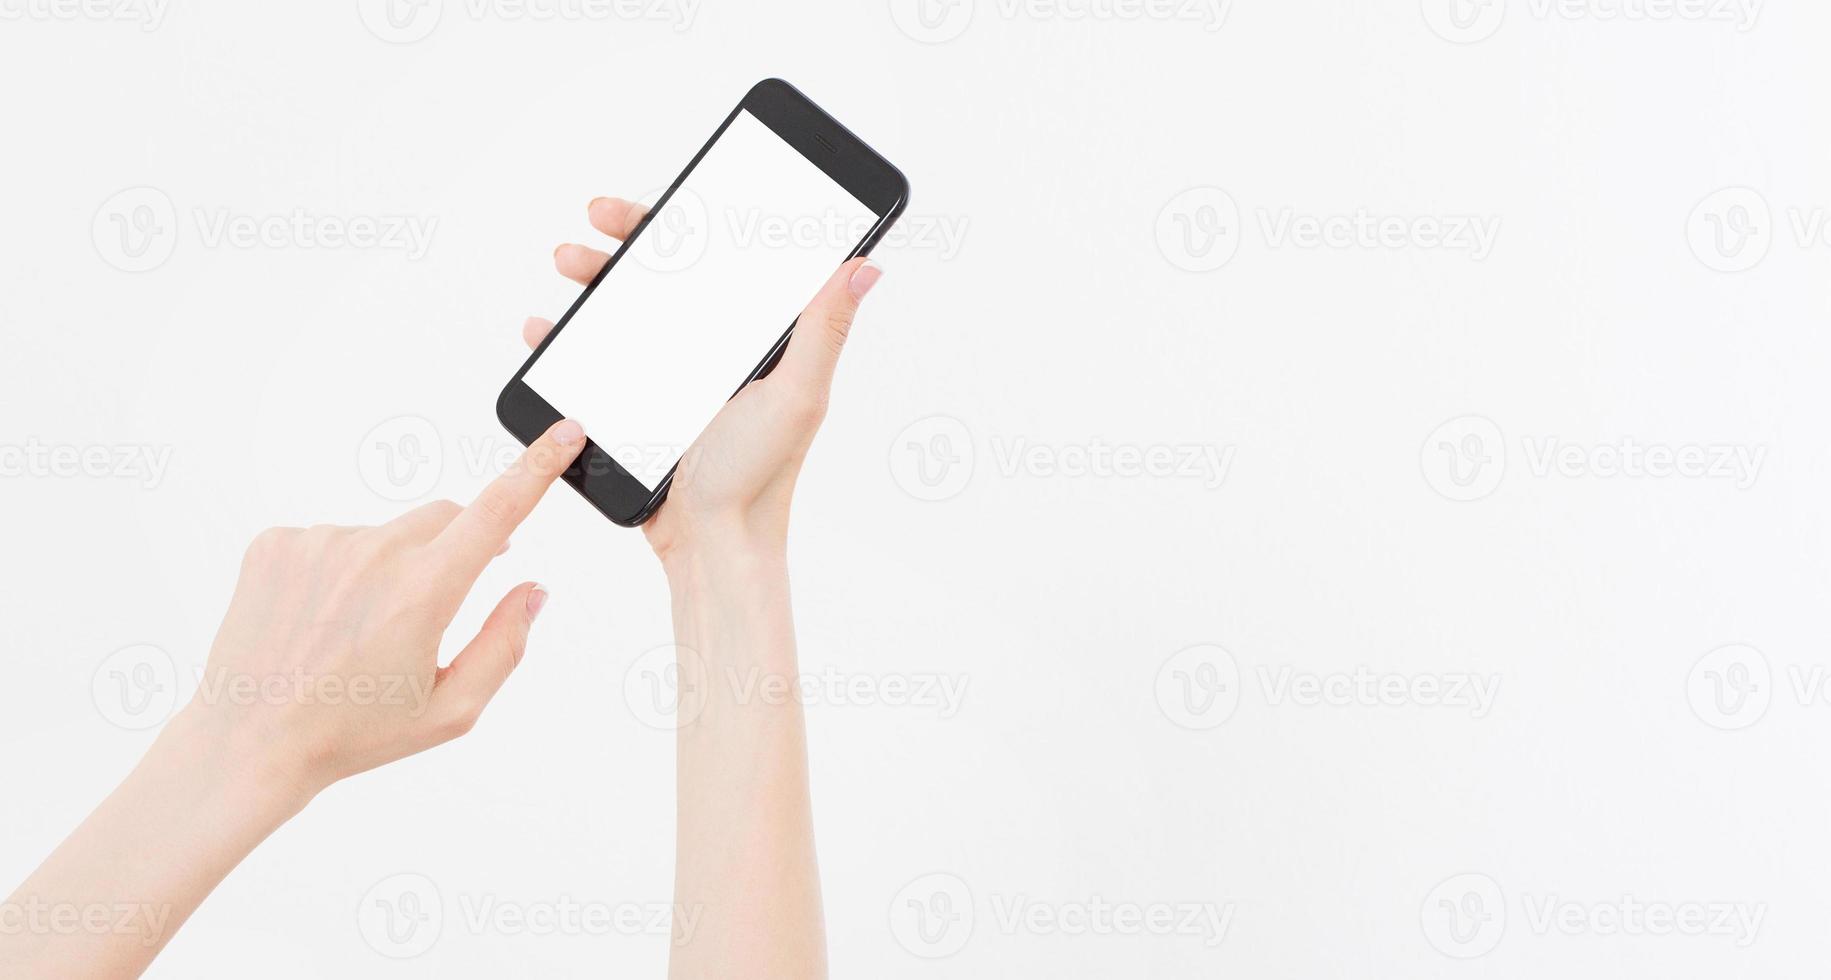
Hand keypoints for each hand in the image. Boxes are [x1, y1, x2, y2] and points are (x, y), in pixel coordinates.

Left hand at [180, 419, 585, 800]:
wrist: (249, 742)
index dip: (539, 465)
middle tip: (431, 611)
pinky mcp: (277, 543)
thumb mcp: (452, 709)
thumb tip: (532, 590)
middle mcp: (373, 553)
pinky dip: (340, 571)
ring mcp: (319, 542)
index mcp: (423, 592)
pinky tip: (320, 620)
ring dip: (391, 567)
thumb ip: (506, 644)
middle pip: (445, 520)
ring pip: (386, 534)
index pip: (499, 509)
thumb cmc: (352, 732)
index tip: (565, 433)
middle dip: (455, 550)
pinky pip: (334, 539)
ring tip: (356, 632)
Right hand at [538, 196, 882, 566]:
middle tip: (597, 220)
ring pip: (627, 309)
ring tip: (567, 263)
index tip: (663, 202)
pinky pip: (598, 359)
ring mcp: (672, 375)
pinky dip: (567, 338)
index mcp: (756, 338)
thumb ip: (823, 330)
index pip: (724, 260)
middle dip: (630, 240)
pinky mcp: (638, 404)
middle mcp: (715, 348)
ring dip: (593, 278)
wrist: (709, 546)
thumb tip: (864, 265)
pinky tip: (544, 328)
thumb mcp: (797, 396)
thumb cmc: (761, 476)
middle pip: (668, 274)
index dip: (694, 223)